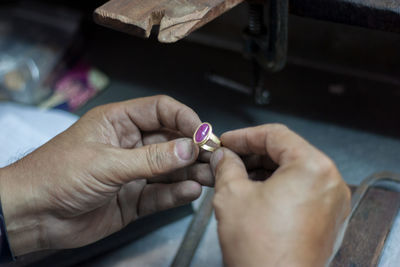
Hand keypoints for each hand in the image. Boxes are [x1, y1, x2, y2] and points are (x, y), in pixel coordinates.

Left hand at [0, 95, 212, 255]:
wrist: (32, 216)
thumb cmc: (56, 175)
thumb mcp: (107, 163)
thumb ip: (152, 159)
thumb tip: (189, 148)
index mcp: (119, 122)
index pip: (160, 111)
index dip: (184, 118)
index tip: (204, 132)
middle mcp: (129, 145)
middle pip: (170, 140)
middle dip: (192, 148)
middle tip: (213, 156)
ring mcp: (133, 172)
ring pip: (169, 169)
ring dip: (190, 172)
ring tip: (210, 175)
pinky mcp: (133, 199)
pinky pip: (160, 194)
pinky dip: (176, 193)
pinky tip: (190, 191)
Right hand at [210, 124, 350, 266]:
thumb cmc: (261, 249)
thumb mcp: (232, 195)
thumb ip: (226, 166)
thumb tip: (223, 156)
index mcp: (312, 167)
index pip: (275, 135)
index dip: (245, 136)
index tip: (226, 141)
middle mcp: (330, 181)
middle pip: (287, 152)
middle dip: (253, 154)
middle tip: (228, 158)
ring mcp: (332, 202)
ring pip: (294, 171)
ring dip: (264, 170)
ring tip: (237, 175)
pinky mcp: (328, 220)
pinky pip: (302, 190)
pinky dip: (278, 186)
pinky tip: (255, 192)